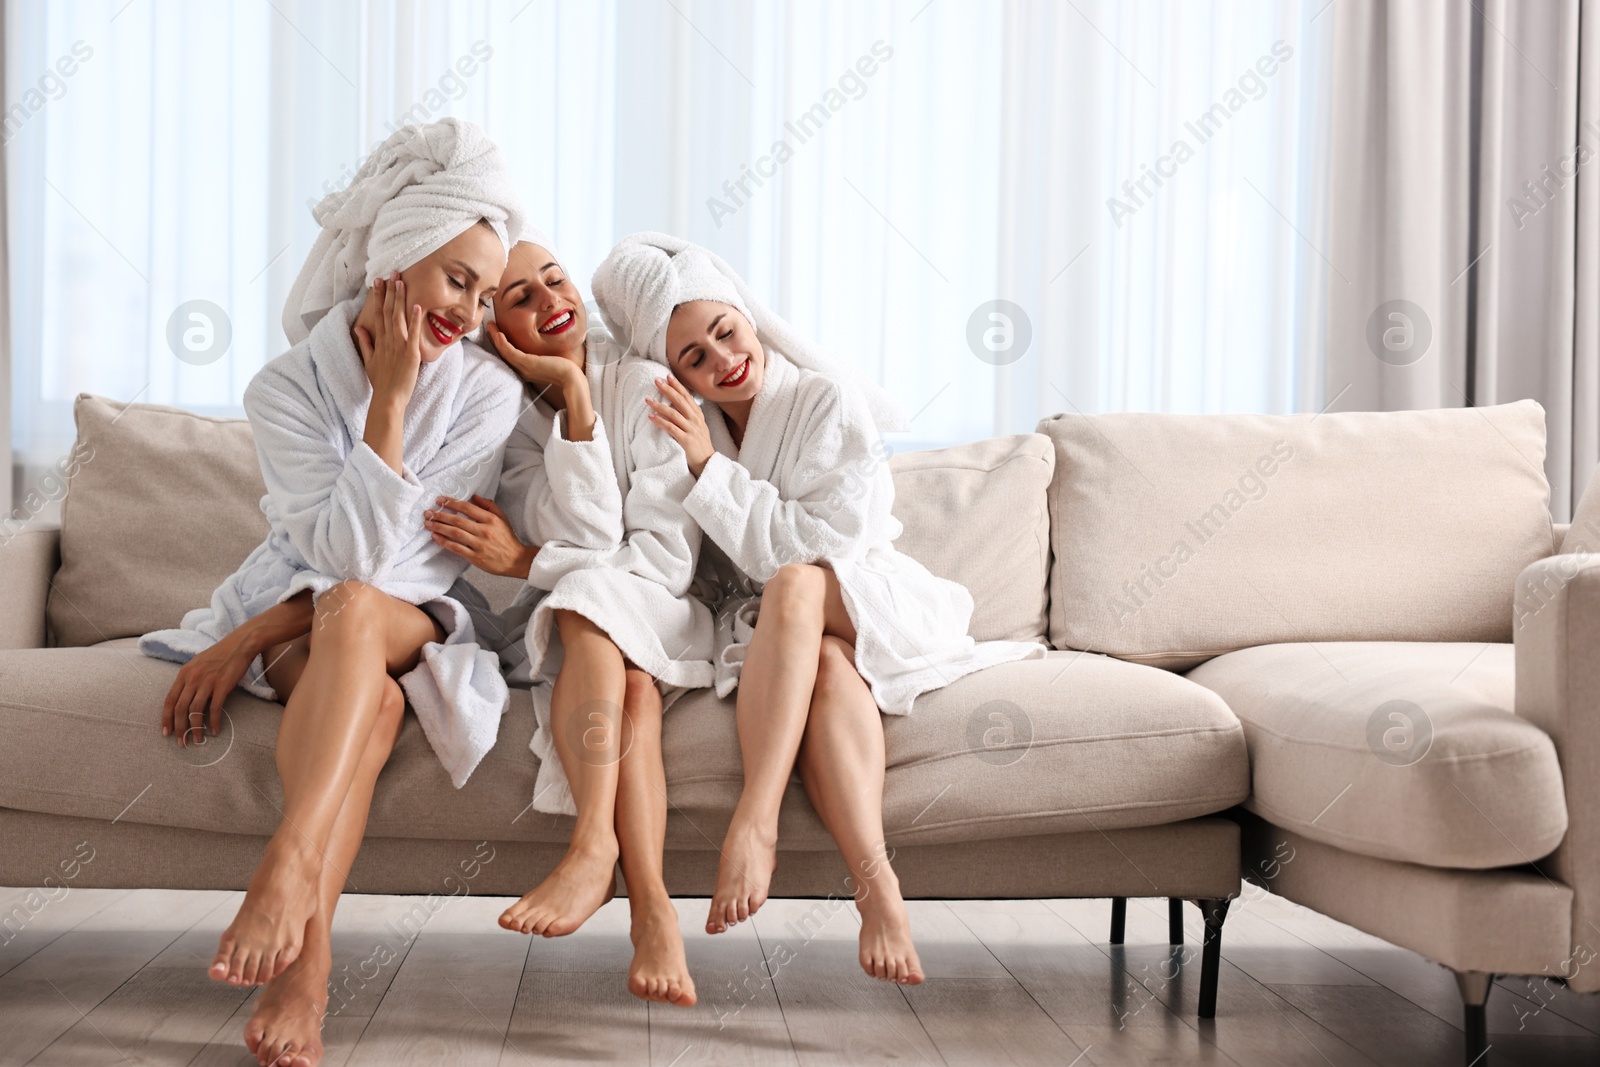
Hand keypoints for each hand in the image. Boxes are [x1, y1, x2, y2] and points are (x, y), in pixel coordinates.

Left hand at [161, 633, 255, 746]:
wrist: (240, 644)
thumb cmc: (221, 654)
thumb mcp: (198, 664)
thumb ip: (190, 679)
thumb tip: (185, 697)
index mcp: (184, 673)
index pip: (170, 700)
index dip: (166, 718)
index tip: (166, 733)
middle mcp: (193, 678)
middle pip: (180, 708)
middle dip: (179, 728)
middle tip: (181, 742)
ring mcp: (207, 681)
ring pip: (195, 710)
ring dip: (195, 728)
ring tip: (196, 739)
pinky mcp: (222, 685)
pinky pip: (215, 707)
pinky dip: (214, 721)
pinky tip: (215, 730)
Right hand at [353, 275, 423, 407]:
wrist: (388, 399)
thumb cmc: (381, 382)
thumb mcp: (369, 360)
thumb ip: (365, 342)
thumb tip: (358, 328)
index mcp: (379, 341)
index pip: (377, 314)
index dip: (378, 297)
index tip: (378, 282)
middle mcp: (388, 340)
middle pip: (386, 311)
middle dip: (389, 291)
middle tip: (390, 273)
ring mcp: (399, 345)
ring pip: (398, 317)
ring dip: (399, 299)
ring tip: (400, 281)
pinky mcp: (410, 353)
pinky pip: (413, 333)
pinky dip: (414, 319)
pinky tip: (416, 305)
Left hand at [424, 494, 537, 577]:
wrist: (516, 560)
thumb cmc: (508, 539)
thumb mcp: (502, 518)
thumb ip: (489, 506)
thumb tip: (474, 496)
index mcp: (491, 519)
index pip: (467, 508)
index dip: (452, 503)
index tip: (440, 500)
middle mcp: (484, 530)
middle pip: (458, 521)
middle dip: (440, 515)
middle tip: (428, 512)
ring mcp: (479, 544)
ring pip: (455, 533)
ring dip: (439, 527)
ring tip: (427, 523)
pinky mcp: (475, 557)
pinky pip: (456, 548)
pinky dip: (444, 542)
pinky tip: (435, 537)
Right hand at [484, 322, 582, 393]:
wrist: (570, 378)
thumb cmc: (563, 369)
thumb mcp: (547, 361)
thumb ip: (540, 357)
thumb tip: (541, 349)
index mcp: (525, 370)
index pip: (509, 356)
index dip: (500, 345)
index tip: (496, 333)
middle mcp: (521, 370)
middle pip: (503, 354)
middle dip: (494, 339)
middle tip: (489, 327)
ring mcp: (523, 367)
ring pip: (504, 352)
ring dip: (495, 338)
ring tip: (490, 326)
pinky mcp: (527, 363)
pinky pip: (510, 352)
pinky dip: (503, 343)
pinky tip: (499, 334)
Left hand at [646, 375, 713, 476]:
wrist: (707, 463)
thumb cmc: (700, 445)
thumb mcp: (698, 427)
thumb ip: (690, 415)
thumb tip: (677, 404)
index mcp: (698, 415)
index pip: (687, 396)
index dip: (678, 386)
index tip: (668, 376)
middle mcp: (696, 420)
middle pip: (680, 401)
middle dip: (668, 389)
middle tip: (656, 381)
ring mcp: (692, 430)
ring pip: (673, 413)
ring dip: (659, 405)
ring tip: (647, 399)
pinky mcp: (687, 441)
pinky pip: (671, 428)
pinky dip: (660, 421)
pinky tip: (651, 417)